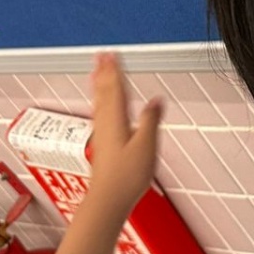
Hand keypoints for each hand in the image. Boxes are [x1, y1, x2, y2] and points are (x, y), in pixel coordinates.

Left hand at [83, 52, 161, 218]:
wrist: (108, 200)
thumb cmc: (126, 177)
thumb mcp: (146, 146)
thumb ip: (151, 120)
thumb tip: (156, 100)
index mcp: (116, 120)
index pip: (115, 88)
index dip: (115, 70)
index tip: (112, 54)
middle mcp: (105, 124)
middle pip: (104, 91)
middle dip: (104, 72)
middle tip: (101, 55)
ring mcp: (101, 134)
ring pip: (99, 101)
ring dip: (99, 84)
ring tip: (96, 72)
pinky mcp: (101, 144)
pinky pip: (98, 113)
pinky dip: (99, 101)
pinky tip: (101, 105)